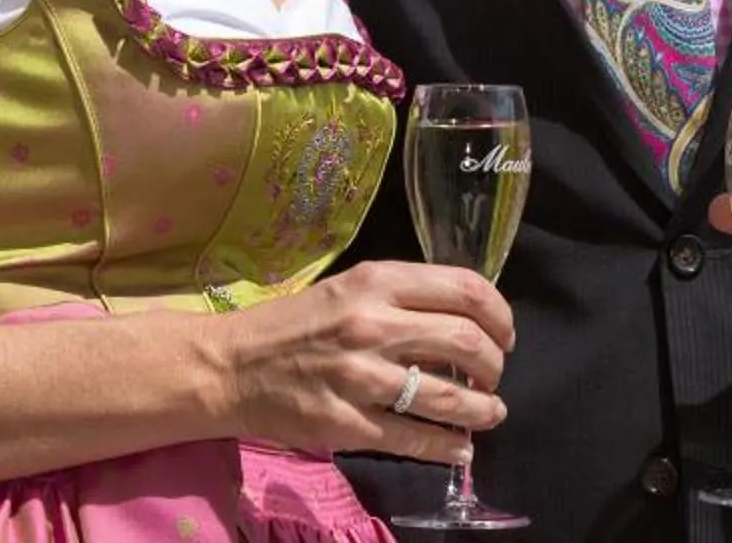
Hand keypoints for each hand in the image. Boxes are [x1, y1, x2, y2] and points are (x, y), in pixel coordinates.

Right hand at [214, 261, 512, 465]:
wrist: (228, 367)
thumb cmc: (293, 325)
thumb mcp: (348, 290)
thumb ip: (402, 300)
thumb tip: (465, 323)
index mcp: (376, 282)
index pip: (466, 289)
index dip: (500, 315)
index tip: (504, 335)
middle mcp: (372, 325)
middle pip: (466, 341)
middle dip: (495, 364)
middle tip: (494, 376)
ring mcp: (359, 379)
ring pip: (448, 397)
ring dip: (483, 409)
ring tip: (491, 413)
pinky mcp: (346, 425)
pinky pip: (414, 439)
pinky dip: (449, 447)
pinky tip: (462, 449)